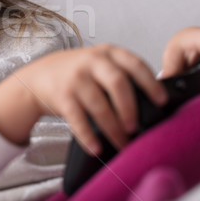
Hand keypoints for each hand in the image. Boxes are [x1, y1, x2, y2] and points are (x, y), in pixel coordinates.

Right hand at [0, 44, 166, 155]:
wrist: (37, 77)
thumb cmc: (75, 73)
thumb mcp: (99, 62)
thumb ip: (121, 74)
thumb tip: (152, 104)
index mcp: (107, 52)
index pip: (134, 64)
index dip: (150, 83)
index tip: (161, 101)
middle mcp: (91, 62)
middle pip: (118, 83)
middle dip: (130, 108)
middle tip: (136, 127)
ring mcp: (75, 78)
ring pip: (99, 106)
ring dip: (113, 129)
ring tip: (122, 142)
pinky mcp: (62, 96)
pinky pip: (78, 119)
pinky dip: (88, 136)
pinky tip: (96, 147)